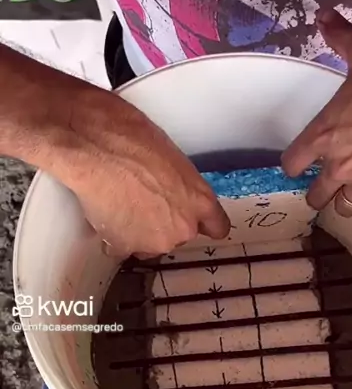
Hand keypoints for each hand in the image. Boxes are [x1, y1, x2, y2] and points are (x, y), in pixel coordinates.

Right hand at [60, 89, 229, 256]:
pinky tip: (104, 213)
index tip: (191, 220)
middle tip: (140, 202)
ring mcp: (155, 241)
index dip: (201, 223)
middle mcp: (184, 228)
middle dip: (161, 225)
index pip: (217, 227)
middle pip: (177, 236)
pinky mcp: (126, 247)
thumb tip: (170, 192)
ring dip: (135, 233)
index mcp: (201, 201)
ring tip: (118, 205)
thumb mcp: (172, 159)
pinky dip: (112, 236)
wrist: (97, 148)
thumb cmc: (133, 139)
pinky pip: (120, 248)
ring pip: (147, 245)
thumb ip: (180, 187)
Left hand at [282, 11, 351, 240]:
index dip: (295, 165)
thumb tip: (324, 17)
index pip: (291, 164)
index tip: (301, 165)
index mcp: (324, 133)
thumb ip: (340, 39)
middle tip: (330, 185)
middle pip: (314, 195)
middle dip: (321, 190)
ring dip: (347, 205)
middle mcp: (338, 165)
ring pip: (342, 210)